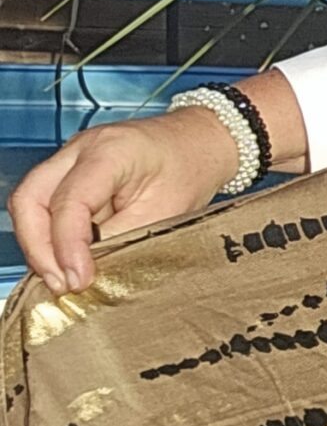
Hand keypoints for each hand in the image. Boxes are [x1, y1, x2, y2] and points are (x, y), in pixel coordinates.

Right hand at [12, 107, 244, 293]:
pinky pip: (43, 206)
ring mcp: (69, 159)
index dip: (67, 246)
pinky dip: (50, 236)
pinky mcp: (69, 174)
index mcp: (111, 151)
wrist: (198, 143)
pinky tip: (68, 261)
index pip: (69, 201)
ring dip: (40, 245)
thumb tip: (86, 269)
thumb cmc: (189, 168)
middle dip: (38, 247)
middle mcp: (81, 149)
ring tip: (63, 277)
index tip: (77, 279)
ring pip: (29, 203)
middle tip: (61, 283)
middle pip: (30, 199)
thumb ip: (123, 239)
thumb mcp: (167, 211)